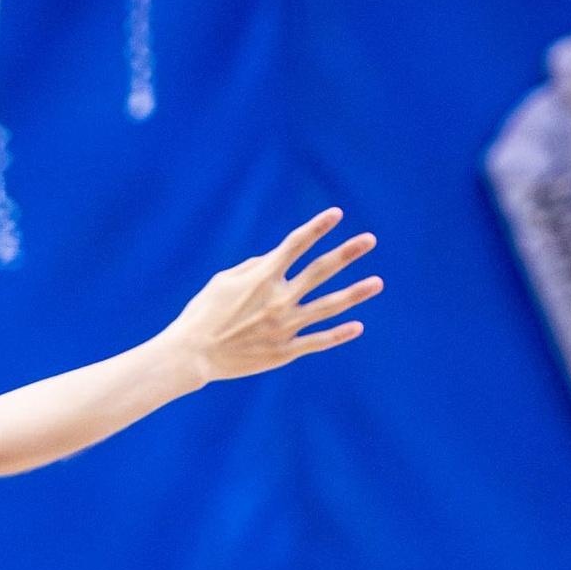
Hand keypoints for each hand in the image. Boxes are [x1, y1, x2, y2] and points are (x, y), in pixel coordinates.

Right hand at [171, 210, 380, 384]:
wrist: (192, 355)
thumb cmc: (202, 314)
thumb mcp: (222, 282)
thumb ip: (252, 268)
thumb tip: (272, 261)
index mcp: (262, 277)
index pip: (296, 245)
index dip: (317, 227)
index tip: (337, 214)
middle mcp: (279, 299)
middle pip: (321, 270)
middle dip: (347, 253)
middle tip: (370, 240)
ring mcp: (285, 326)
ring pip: (328, 306)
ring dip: (355, 293)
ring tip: (378, 282)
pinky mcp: (284, 351)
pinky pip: (318, 341)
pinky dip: (338, 334)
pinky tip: (357, 326)